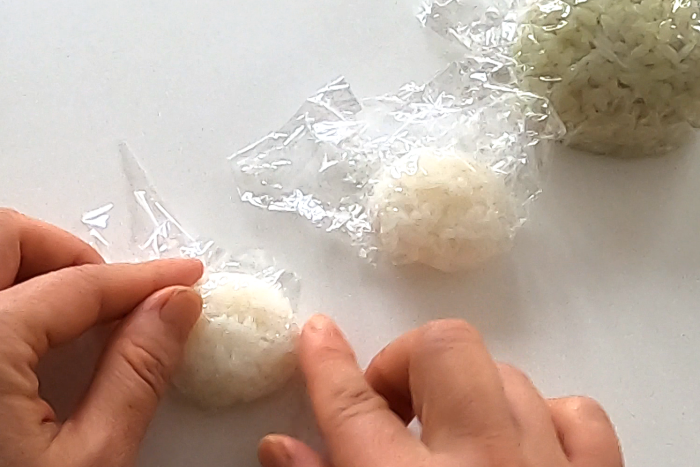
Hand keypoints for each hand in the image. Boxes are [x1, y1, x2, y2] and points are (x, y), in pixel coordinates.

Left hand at [0, 209, 203, 466]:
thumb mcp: (87, 464)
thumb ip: (137, 373)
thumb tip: (174, 309)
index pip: (79, 284)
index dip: (143, 278)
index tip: (181, 276)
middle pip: (5, 237)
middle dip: (70, 254)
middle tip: (114, 295)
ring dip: (34, 268)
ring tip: (78, 314)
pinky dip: (10, 296)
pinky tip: (34, 338)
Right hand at [259, 316, 622, 466]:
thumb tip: (279, 446)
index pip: (353, 405)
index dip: (326, 362)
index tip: (317, 333)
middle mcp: (482, 466)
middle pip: (441, 351)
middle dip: (406, 365)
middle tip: (392, 405)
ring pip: (507, 374)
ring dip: (470, 393)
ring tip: (451, 431)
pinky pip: (578, 415)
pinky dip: (544, 416)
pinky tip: (520, 438)